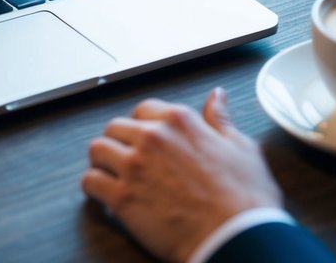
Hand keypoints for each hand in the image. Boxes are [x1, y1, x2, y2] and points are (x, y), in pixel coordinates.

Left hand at [82, 88, 282, 262]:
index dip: (143, 126)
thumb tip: (216, 97)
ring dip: (103, 162)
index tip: (145, 141)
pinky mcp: (122, 197)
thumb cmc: (245, 199)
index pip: (142, 110)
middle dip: (119, 143)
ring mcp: (134, 166)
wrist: (238, 239)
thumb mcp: (242, 148)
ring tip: (114, 176)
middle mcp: (152, 137)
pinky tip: (106, 196)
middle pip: (114, 127)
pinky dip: (95, 188)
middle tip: (129, 161)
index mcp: (179, 120)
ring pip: (97, 150)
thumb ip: (221, 119)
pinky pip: (90, 182)